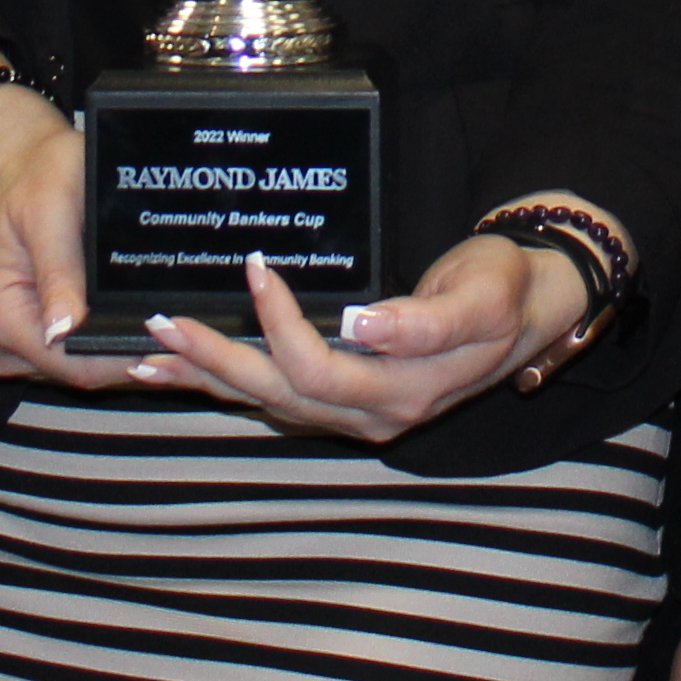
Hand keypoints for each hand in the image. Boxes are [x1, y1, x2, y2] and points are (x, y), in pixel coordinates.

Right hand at [0, 87, 147, 391]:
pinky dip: (110, 340)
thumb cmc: (39, 175)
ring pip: (82, 367)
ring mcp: (16, 345)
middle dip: (128, 354)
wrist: (25, 163)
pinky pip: (79, 354)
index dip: (119, 355)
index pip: (67, 360)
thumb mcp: (50, 212)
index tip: (170, 340)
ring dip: (122, 350)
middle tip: (187, 331)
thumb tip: (63, 330)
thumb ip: (58, 271)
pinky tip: (142, 320)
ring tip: (171, 323)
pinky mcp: (34, 339)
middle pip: (77, 371)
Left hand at [124, 232, 592, 443]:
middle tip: (157, 327)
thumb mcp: (482, 296)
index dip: (279, 323)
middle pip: (276, 394)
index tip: (255, 266)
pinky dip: (228, 383)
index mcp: (403, 392)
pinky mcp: (346, 397)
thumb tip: (363, 326)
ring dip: (207, 379)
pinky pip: (276, 395)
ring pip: (268, 401)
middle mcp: (372, 415)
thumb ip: (427, 319)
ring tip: (147, 359)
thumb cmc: (507, 290)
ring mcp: (357, 413)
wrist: (534, 307)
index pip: (319, 366)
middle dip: (213, 361)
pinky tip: (189, 370)